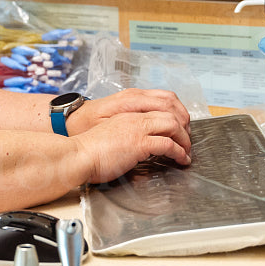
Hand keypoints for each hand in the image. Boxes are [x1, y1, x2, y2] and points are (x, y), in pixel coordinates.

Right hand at [71, 110, 190, 183]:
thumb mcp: (110, 135)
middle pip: (170, 113)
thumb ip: (125, 135)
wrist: (77, 155)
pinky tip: (181, 160)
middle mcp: (134, 117)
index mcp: (127, 113)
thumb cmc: (89, 151)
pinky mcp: (139, 143)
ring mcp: (137, 128)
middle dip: (184, 127)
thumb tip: (136, 148)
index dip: (174, 117)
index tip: (179, 130)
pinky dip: (179, 152)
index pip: (159, 106)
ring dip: (184, 139)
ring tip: (187, 151)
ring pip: (173, 125)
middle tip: (187, 141)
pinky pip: (167, 144)